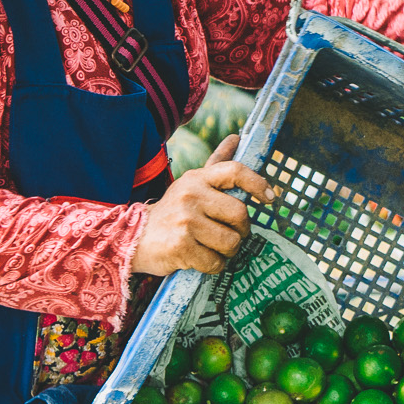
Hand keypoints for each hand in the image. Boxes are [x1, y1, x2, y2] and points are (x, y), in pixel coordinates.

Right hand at [130, 133, 274, 275]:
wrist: (133, 237)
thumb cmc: (171, 212)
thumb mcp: (190, 184)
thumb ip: (216, 163)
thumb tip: (237, 137)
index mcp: (197, 178)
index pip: (235, 172)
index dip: (258, 184)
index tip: (270, 198)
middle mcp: (191, 195)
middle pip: (240, 215)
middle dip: (241, 231)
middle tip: (230, 235)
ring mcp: (186, 220)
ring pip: (231, 241)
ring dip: (227, 251)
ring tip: (211, 247)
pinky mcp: (181, 245)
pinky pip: (215, 261)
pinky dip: (213, 265)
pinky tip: (199, 259)